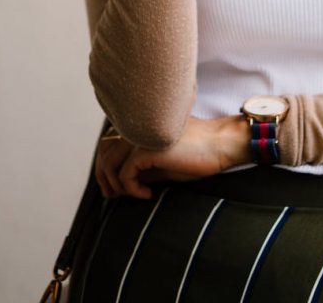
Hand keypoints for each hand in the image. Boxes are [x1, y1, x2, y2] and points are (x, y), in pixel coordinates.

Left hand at [96, 115, 251, 199]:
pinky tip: (149, 194)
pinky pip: (125, 174)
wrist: (220, 145)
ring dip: (115, 185)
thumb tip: (120, 183)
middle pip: (103, 152)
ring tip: (133, 195)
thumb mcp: (163, 162)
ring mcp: (140, 136)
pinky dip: (133, 189)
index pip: (108, 143)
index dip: (105, 167)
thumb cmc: (196, 154)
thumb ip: (142, 166)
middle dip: (104, 178)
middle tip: (114, 196)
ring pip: (109, 163)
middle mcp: (137, 127)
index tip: (115, 188)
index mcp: (141, 125)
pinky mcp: (147, 149)